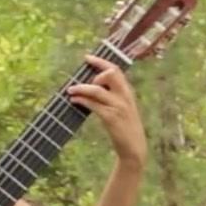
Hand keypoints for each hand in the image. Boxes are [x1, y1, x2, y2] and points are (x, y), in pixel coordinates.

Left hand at [67, 54, 146, 169]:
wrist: (134, 148)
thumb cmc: (125, 128)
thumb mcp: (123, 108)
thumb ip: (113, 96)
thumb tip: (93, 86)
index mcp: (128, 92)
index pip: (116, 70)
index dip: (101, 62)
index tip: (87, 58)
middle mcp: (125, 96)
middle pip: (110, 73)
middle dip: (94, 70)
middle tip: (79, 75)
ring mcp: (118, 106)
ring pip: (97, 90)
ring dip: (81, 88)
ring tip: (70, 90)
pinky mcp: (111, 117)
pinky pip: (93, 104)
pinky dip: (82, 100)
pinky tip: (74, 101)